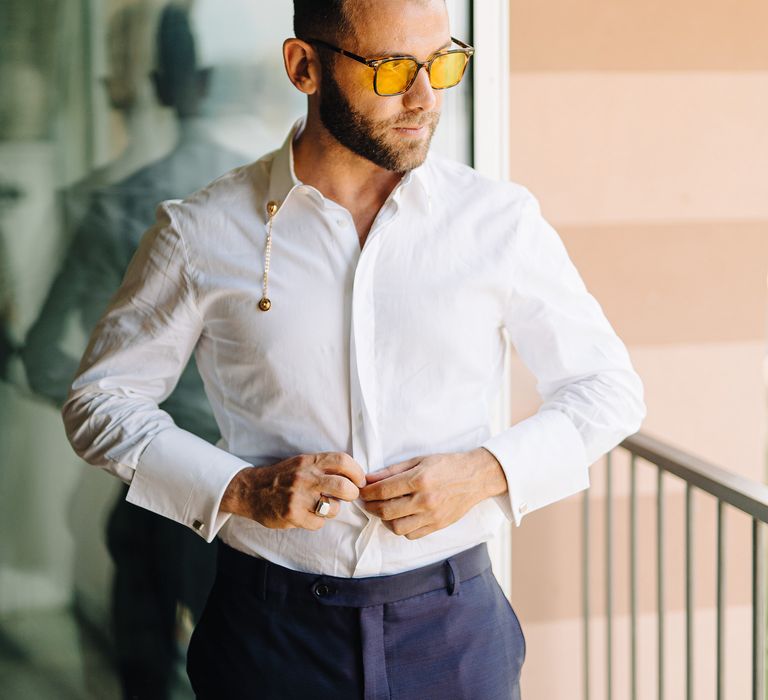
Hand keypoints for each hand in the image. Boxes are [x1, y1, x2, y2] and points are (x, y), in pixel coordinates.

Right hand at [221, 452, 365, 530]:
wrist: (251, 490)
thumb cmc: (282, 477)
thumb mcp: (302, 463)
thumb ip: (324, 466)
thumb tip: (354, 475)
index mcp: (310, 461)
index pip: (343, 461)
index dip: (357, 472)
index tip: (359, 481)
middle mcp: (305, 477)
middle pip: (344, 487)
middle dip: (352, 494)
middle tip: (348, 496)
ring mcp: (299, 497)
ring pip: (334, 508)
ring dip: (333, 510)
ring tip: (322, 506)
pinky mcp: (293, 514)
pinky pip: (319, 523)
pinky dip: (317, 521)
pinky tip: (307, 515)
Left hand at [359, 447, 506, 539]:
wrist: (475, 477)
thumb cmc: (447, 465)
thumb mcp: (419, 460)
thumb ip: (393, 470)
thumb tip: (369, 478)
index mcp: (420, 479)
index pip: (383, 490)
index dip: (367, 492)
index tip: (361, 491)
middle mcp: (425, 500)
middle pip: (386, 510)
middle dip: (370, 506)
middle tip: (367, 501)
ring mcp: (432, 515)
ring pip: (396, 527)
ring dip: (384, 520)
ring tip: (382, 510)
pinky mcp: (437, 526)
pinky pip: (411, 534)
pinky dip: (400, 528)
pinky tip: (399, 517)